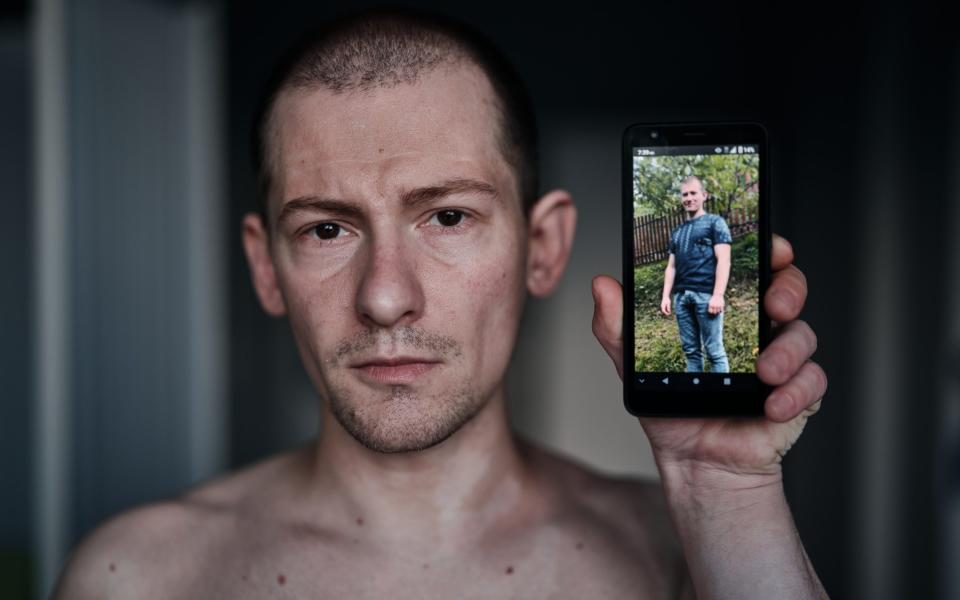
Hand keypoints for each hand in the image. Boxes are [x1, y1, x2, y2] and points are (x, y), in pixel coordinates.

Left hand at [591, 234, 826, 481]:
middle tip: (775, 304)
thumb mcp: (634, 364)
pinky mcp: (797, 395)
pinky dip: (796, 392)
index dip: (769, 252)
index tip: (772, 249)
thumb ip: (617, 325)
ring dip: (788, 350)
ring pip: (804, 336)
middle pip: (790, 290)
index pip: (753, 269)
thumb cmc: (674, 407)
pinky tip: (773, 405)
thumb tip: (602, 285)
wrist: (693, 461)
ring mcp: (783, 361)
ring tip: (764, 371)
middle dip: (788, 290)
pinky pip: (812, 382)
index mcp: (726, 311)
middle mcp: (760, 330)